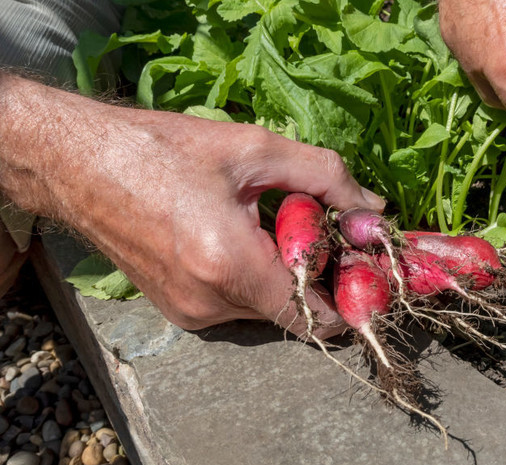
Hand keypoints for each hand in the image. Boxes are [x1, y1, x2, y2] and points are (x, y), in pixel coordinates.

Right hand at [0, 73, 384, 336]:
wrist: (77, 165)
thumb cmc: (164, 149)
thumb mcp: (255, 149)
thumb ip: (326, 178)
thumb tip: (374, 210)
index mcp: (231, 266)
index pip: (315, 318)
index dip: (348, 298)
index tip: (362, 267)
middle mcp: (210, 303)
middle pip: (294, 310)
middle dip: (317, 274)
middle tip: (320, 227)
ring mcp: (190, 313)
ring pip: (266, 307)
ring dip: (282, 273)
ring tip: (268, 222)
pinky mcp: (177, 310)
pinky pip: (236, 304)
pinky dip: (253, 277)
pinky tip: (239, 235)